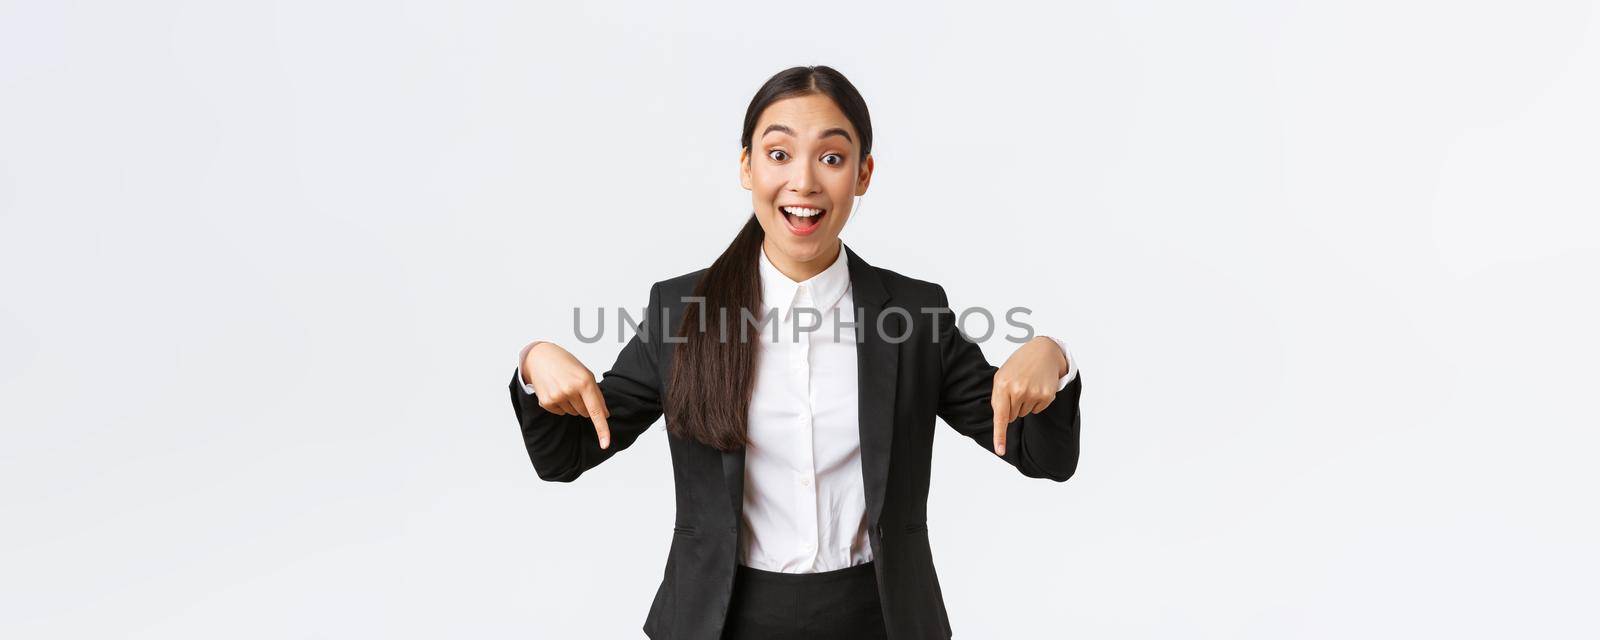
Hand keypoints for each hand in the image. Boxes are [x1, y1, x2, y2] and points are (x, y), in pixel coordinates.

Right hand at [522, 342, 612, 448]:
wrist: (541, 356)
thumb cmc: (567, 364)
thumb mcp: (586, 374)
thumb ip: (597, 395)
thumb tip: (605, 415)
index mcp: (585, 381)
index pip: (596, 411)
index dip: (602, 429)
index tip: (605, 444)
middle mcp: (570, 390)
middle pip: (585, 413)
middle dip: (584, 404)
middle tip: (575, 388)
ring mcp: (557, 396)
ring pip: (573, 413)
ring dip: (572, 404)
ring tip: (564, 386)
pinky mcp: (546, 402)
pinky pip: (560, 413)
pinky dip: (560, 405)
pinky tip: (555, 390)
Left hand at [990, 336, 1068, 455]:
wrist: (1043, 351)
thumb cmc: (1019, 365)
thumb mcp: (1001, 376)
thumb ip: (998, 399)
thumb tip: (1004, 421)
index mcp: (1003, 385)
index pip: (1000, 416)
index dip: (1000, 436)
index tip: (1000, 450)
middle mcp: (1019, 390)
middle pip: (1011, 416)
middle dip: (1012, 406)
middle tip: (1017, 388)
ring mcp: (1034, 393)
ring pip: (1024, 414)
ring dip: (1024, 404)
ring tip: (1028, 385)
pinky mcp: (1047, 396)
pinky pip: (1036, 410)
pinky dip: (1036, 402)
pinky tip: (1037, 387)